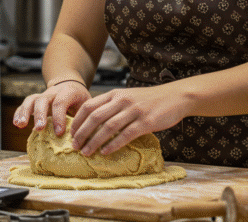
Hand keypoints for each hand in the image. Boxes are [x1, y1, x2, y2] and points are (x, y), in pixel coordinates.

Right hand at [13, 80, 90, 135]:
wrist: (71, 86)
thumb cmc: (81, 101)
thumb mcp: (87, 106)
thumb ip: (85, 118)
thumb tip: (84, 139)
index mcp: (69, 91)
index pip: (61, 102)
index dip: (59, 117)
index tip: (59, 133)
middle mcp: (54, 92)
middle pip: (43, 99)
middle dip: (40, 114)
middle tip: (39, 128)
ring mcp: (43, 95)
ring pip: (31, 99)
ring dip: (25, 112)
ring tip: (20, 125)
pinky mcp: (35, 100)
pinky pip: (25, 104)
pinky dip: (19, 113)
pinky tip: (16, 123)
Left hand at [69, 85, 188, 156]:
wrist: (175, 97)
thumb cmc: (150, 100)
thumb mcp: (128, 96)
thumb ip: (112, 105)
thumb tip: (93, 121)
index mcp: (115, 94)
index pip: (89, 106)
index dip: (77, 121)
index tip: (71, 134)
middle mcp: (122, 100)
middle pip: (94, 117)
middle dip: (81, 133)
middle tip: (75, 146)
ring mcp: (134, 110)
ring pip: (108, 127)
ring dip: (94, 141)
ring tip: (86, 152)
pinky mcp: (146, 122)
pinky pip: (126, 134)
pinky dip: (113, 144)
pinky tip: (106, 152)